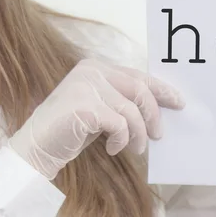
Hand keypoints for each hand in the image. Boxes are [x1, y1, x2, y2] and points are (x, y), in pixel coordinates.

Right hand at [9, 59, 184, 179]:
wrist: (37, 148)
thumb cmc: (71, 131)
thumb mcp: (100, 110)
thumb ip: (122, 101)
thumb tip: (157, 108)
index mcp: (96, 67)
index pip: (137, 75)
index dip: (161, 89)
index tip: (178, 102)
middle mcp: (91, 71)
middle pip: (140, 90)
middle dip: (154, 115)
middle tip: (159, 136)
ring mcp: (86, 86)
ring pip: (133, 111)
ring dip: (139, 134)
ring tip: (135, 149)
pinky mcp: (85, 107)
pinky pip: (121, 125)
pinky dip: (122, 140)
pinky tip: (113, 149)